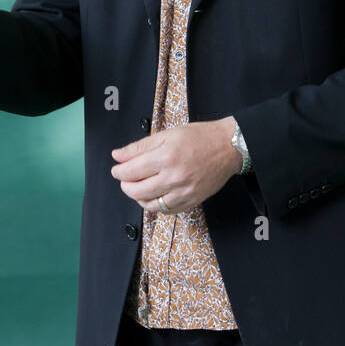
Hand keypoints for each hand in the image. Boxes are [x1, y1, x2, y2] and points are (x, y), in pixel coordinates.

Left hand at [110, 119, 239, 213]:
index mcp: (166, 157)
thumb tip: (118, 155)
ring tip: (138, 187)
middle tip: (124, 179)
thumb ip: (140, 147)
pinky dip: (155, 205)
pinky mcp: (192, 201)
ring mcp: (184, 192)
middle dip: (125, 185)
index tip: (116, 169)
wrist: (228, 147)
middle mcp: (174, 177)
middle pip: (137, 191)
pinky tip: (153, 195)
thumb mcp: (167, 134)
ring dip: (138, 197)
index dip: (119, 171)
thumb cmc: (199, 137)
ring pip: (150, 205)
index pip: (132, 171)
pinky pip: (166, 211)